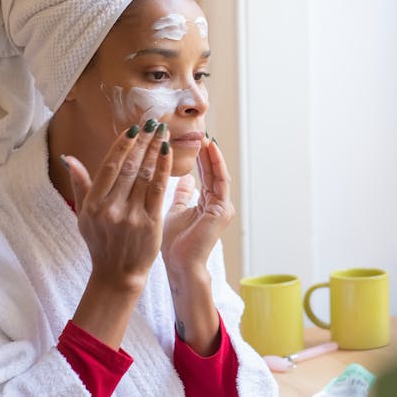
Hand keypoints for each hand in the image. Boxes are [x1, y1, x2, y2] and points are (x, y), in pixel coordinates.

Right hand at [64, 120, 171, 292]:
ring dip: (156, 149)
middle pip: (130, 166)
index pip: (110, 166)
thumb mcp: (83, 215)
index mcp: (93, 204)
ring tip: (164, 132)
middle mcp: (111, 208)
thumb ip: (80, 185)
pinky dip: (164, 168)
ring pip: (145, 175)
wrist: (117, 275)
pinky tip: (169, 153)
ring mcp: (131, 216)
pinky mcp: (150, 223)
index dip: (123, 144)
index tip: (134, 128)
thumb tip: (69, 158)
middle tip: (154, 123)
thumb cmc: (100, 242)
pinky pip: (158, 189)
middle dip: (143, 142)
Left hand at [162, 138, 234, 280]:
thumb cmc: (174, 244)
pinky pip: (220, 181)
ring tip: (204, 136)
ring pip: (218, 173)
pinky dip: (215, 164)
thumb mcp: (175, 212)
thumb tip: (186, 179)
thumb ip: (182, 195)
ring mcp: (222, 206)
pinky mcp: (221, 209)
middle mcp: (218, 204)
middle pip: (213, 171)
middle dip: (206, 151)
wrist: (180, 265)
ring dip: (212, 154)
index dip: (199, 157)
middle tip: (198, 131)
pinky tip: (209, 149)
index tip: (191, 140)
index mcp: (208, 204)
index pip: (205, 174)